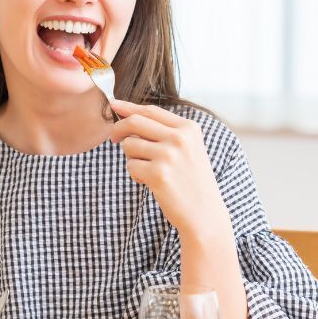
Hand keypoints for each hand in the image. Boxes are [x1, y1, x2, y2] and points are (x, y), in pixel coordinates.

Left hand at [109, 99, 231, 240]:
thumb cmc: (192, 181)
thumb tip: (129, 116)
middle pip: (134, 122)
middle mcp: (179, 138)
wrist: (204, 214)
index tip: (113, 104)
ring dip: (131, 157)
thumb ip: (165, 131)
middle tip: (113, 139)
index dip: (128, 107)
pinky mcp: (157, 174)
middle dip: (118, 129)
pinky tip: (150, 183)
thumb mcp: (188, 149)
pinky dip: (135, 175)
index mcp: (189, 128)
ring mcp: (169, 156)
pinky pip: (130, 166)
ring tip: (148, 170)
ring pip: (129, 145)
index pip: (151, 110)